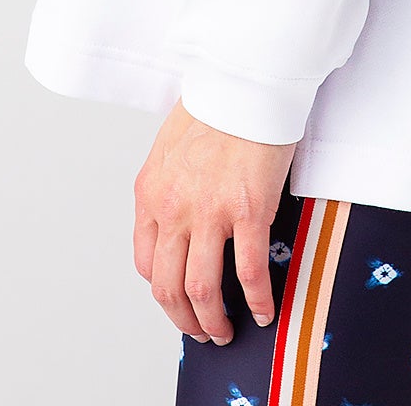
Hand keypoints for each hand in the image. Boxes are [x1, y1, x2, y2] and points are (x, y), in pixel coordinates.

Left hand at [133, 97, 296, 345]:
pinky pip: (249, 273)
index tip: (178, 300)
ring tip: (227, 331)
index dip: (163, 290)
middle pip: (167, 286)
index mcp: (150, 192)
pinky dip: (257, 300)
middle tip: (201, 330)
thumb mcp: (169, 146)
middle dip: (183, 319)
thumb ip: (169, 185)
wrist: (246, 79)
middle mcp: (173, 208)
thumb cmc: (215, 103)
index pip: (146, 262)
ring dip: (213, 320)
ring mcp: (210, 212)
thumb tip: (179, 216)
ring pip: (202, 289)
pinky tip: (264, 310)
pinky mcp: (248, 211)